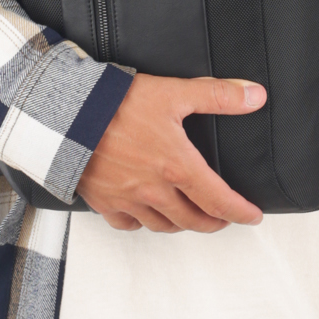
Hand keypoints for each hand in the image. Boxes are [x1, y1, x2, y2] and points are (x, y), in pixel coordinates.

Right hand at [75, 74, 267, 232]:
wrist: (63, 116)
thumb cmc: (115, 103)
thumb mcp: (173, 93)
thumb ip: (218, 96)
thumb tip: (254, 96)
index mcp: (178, 167)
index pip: (220, 201)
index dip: (240, 212)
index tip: (252, 217)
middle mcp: (155, 190)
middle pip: (194, 220)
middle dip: (214, 222)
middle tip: (224, 218)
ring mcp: (128, 200)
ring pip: (163, 226)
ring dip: (182, 224)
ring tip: (190, 216)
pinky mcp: (103, 201)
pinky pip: (128, 224)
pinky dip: (142, 222)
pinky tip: (147, 214)